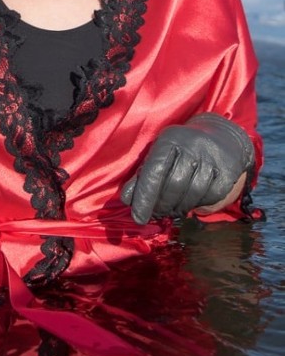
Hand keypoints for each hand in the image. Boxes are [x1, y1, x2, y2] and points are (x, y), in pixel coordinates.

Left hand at [121, 113, 254, 224]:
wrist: (222, 137)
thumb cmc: (182, 150)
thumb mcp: (160, 155)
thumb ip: (143, 176)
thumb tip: (127, 200)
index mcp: (170, 139)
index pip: (154, 171)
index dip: (144, 197)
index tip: (138, 218)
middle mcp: (193, 146)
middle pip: (174, 185)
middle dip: (162, 205)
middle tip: (157, 214)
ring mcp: (213, 158)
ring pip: (193, 194)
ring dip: (180, 208)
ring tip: (173, 210)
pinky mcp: (229, 172)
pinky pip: (211, 197)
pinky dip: (200, 205)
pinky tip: (193, 204)